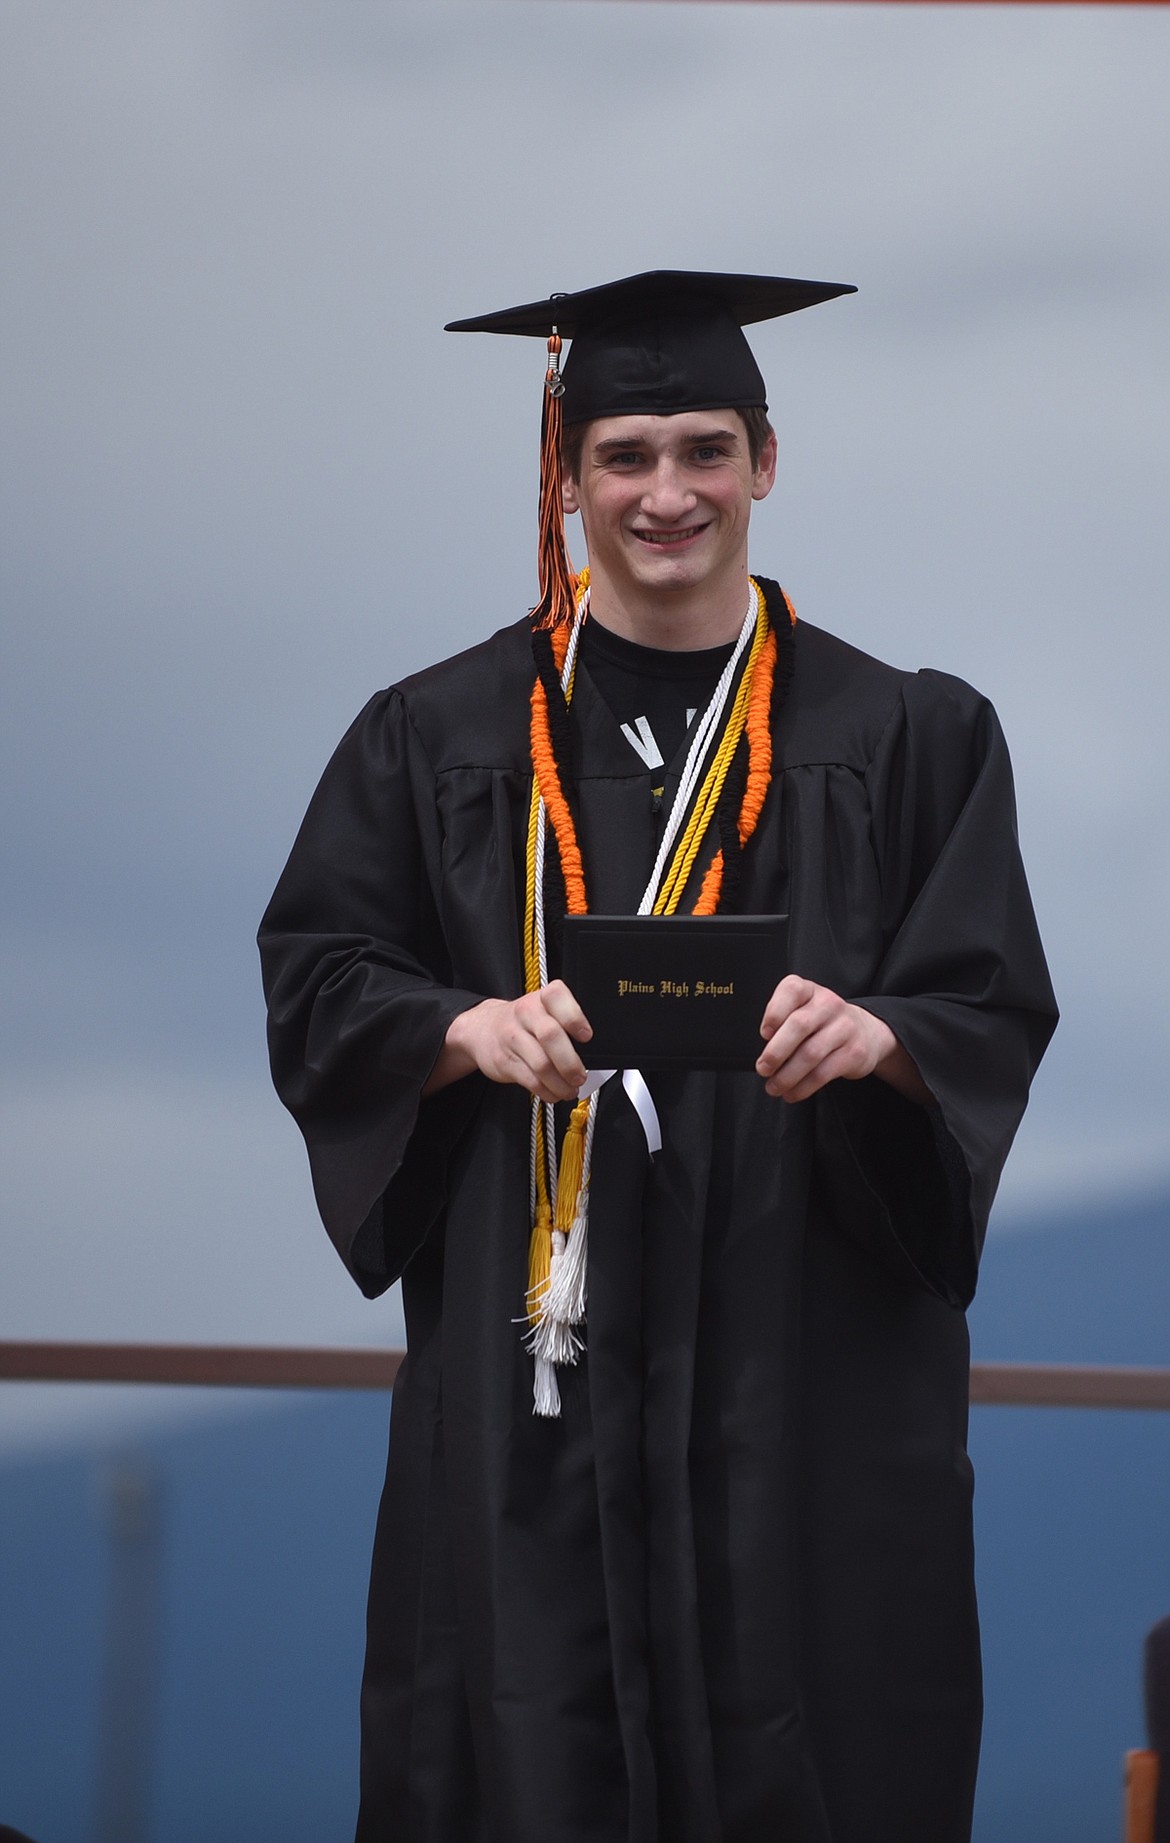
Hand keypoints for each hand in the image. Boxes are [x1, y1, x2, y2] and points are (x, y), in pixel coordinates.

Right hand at [426, 980, 591, 1103]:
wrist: (481, 1030)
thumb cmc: (523, 1022)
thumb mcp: (542, 1010)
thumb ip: (565, 1023)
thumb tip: (595, 1053)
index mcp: (540, 999)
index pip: (557, 996)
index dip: (574, 1017)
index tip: (586, 1036)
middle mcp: (525, 1013)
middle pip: (551, 1035)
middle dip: (571, 1062)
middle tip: (581, 1076)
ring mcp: (512, 1037)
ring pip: (541, 1064)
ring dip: (561, 1083)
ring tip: (571, 1089)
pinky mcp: (505, 1061)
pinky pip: (531, 1081)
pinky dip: (548, 1092)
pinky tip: (555, 1093)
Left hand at [756, 974, 929, 1104]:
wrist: (866, 1032)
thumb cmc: (823, 1023)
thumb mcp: (804, 1010)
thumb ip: (783, 1022)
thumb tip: (763, 1053)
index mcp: (810, 990)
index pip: (791, 990)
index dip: (774, 1012)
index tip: (764, 1034)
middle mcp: (829, 1004)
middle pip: (799, 1025)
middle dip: (776, 1052)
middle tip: (763, 1069)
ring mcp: (844, 1028)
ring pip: (810, 1054)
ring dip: (787, 1076)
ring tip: (774, 1087)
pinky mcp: (854, 1052)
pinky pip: (823, 1073)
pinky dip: (803, 1087)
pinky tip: (792, 1092)